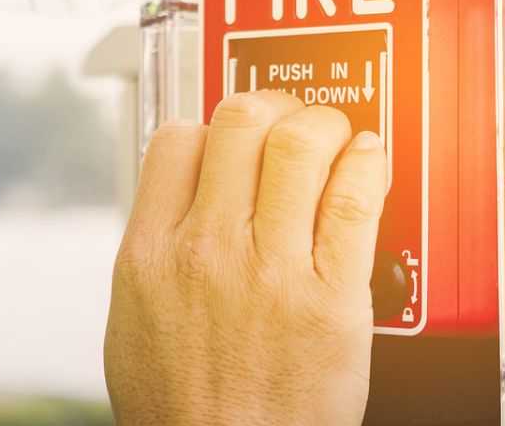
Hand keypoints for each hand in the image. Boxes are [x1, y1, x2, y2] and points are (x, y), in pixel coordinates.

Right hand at [105, 91, 388, 424]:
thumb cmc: (182, 412)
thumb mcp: (135, 321)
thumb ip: (157, 250)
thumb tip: (180, 200)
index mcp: (149, 254)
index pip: (178, 139)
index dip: (212, 125)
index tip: (235, 136)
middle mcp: (206, 249)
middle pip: (241, 123)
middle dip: (274, 108)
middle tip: (293, 123)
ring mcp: (270, 269)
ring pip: (300, 143)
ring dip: (326, 125)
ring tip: (336, 139)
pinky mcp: (331, 296)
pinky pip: (354, 198)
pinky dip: (368, 163)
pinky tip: (369, 162)